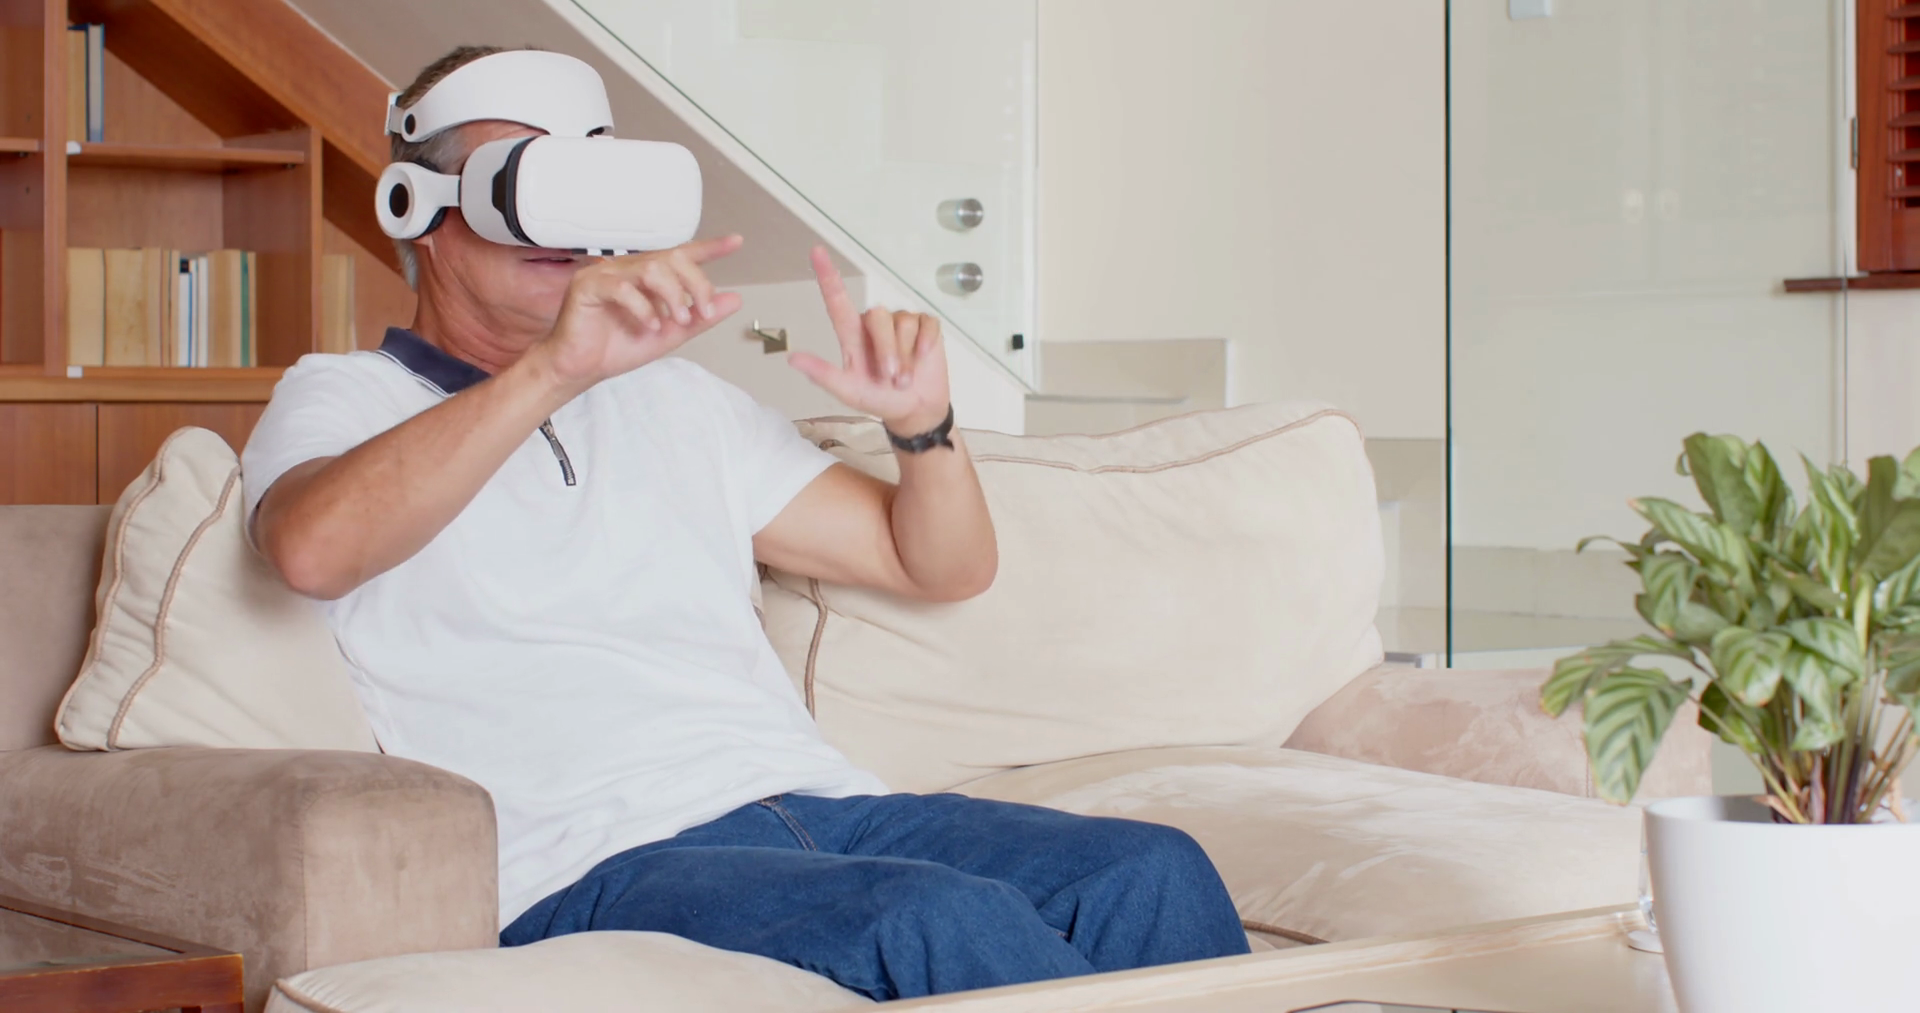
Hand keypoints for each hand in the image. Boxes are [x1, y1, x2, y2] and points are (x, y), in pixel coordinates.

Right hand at [533, 235, 743, 392]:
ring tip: (678, 320)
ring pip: (651, 268)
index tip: (736, 242)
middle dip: (695, 284)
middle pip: (672, 259)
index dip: (709, 247)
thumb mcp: (670, 334)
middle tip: (703, 312)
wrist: (580, 368)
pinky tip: (650, 326)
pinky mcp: (587, 286)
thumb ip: (700, 317)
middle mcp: (628, 268)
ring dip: (673, 295)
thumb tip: (733, 300)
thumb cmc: (617, 348)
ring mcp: (606, 274)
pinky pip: (622, 288)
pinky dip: (643, 308)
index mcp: (647, 276)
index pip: (681, 255)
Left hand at [789, 246, 951, 434]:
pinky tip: (923, 358)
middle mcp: (876, 324)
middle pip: (878, 317)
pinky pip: (926, 325)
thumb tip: (792, 359)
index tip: (816, 252)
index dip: (828, 276)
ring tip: (905, 378)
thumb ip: (824, 375)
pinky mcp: (926, 327)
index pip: (837, 301)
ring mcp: (902, 323)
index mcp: (853, 335)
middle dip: (887, 351)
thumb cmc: (879, 399)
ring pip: (904, 323)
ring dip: (906, 356)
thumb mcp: (849, 392)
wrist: (915, 410)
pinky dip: (925, 344)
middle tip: (891, 380)